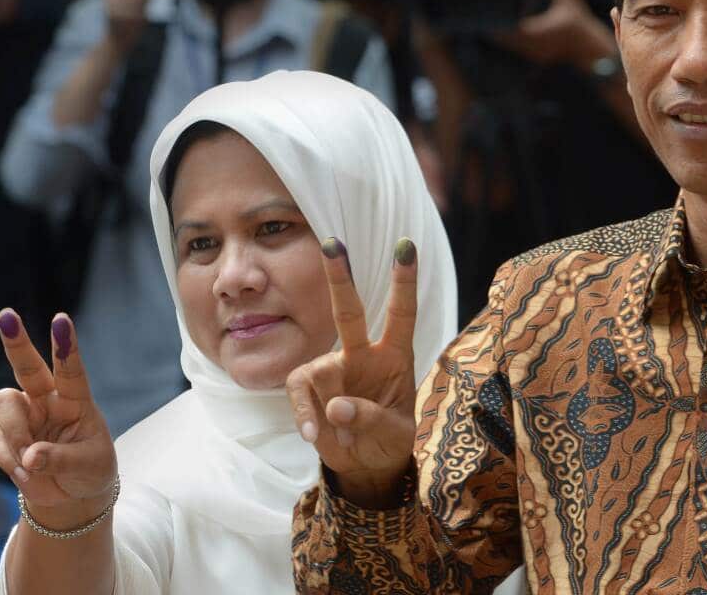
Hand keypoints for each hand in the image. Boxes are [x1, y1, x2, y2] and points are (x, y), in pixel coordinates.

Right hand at [0, 311, 117, 529]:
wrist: (72, 495)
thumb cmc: (91, 470)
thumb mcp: (89, 466)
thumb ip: (61, 459)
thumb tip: (31, 456)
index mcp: (76, 400)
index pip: (71, 369)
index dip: (65, 345)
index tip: (61, 319)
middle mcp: (47, 401)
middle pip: (27, 367)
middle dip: (15, 341)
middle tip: (6, 315)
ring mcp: (23, 417)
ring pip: (4, 407)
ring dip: (16, 436)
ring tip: (32, 463)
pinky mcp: (4, 437)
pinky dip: (10, 462)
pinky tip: (28, 472)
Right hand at [285, 238, 420, 508]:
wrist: (366, 463)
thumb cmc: (390, 440)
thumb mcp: (395, 435)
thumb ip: (371, 420)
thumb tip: (337, 407)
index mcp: (396, 357)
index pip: (401, 313)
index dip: (404, 281)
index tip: (407, 246)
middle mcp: (363, 354)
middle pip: (349, 311)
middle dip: (340, 276)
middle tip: (333, 242)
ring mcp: (334, 369)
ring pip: (318, 370)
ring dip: (325, 407)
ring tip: (339, 437)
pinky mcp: (310, 387)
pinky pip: (299, 392)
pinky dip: (304, 415)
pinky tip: (314, 435)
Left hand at [494, 0, 612, 67]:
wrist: (592, 50)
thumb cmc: (580, 22)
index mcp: (538, 30)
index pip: (508, 27)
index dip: (495, 19)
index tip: (485, 8)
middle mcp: (534, 45)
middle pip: (503, 38)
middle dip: (492, 27)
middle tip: (479, 13)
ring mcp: (534, 54)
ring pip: (508, 46)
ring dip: (498, 35)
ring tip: (484, 21)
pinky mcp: (536, 57)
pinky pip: (517, 50)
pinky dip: (509, 41)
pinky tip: (501, 31)